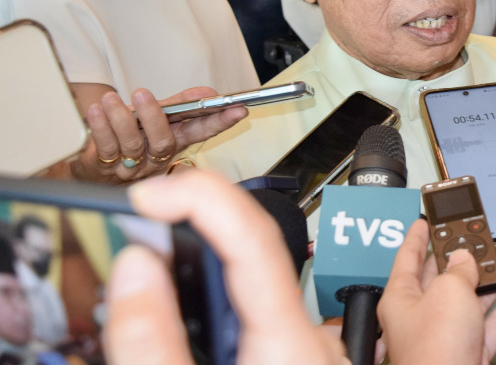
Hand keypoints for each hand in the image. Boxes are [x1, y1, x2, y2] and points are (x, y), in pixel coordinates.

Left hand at [71, 87, 247, 182]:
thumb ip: (180, 105)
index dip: (220, 122)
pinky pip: (105, 148)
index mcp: (174, 144)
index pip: (202, 133)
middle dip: (154, 118)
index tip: (236, 109)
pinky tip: (97, 111)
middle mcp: (156, 159)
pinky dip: (100, 127)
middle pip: (163, 142)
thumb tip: (207, 92)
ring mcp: (132, 167)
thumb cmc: (131, 140)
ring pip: (131, 144)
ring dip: (120, 119)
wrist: (94, 170)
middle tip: (142, 94)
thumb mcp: (158, 121)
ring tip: (112, 99)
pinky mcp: (106, 168)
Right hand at [105, 171, 347, 363]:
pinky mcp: (303, 362)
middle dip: (193, 232)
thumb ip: (152, 344)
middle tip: (138, 226)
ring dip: (206, 272)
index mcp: (290, 346)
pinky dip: (226, 302)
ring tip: (155, 268)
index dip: (201, 199)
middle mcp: (312, 342)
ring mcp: (313, 352)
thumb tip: (136, 268)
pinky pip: (265, 315)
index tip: (150, 193)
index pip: (253, 239)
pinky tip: (196, 318)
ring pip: (256, 289)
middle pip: (251, 257)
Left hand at [378, 219, 495, 364]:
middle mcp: (422, 316)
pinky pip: (493, 319)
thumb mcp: (448, 291)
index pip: (408, 258)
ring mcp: (448, 335)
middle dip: (467, 254)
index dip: (417, 237)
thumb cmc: (434, 351)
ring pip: (474, 296)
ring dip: (495, 273)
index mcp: (402, 298)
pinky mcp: (471, 351)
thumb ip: (459, 268)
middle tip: (481, 234)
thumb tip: (465, 260)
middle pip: (445, 277)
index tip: (424, 221)